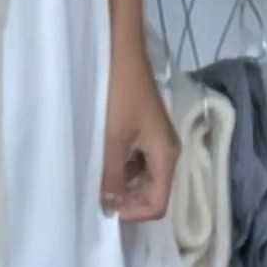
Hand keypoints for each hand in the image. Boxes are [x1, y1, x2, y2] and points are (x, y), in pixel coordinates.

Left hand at [101, 44, 177, 224]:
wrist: (124, 52)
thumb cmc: (120, 93)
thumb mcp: (113, 138)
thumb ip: (111, 175)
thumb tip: (108, 208)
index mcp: (167, 156)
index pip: (158, 204)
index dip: (134, 213)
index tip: (106, 208)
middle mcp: (168, 152)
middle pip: (154, 193)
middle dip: (128, 200)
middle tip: (99, 195)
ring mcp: (158, 141)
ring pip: (144, 178)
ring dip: (123, 184)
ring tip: (98, 178)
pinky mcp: (147, 131)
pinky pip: (138, 161)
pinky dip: (122, 168)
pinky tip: (103, 160)